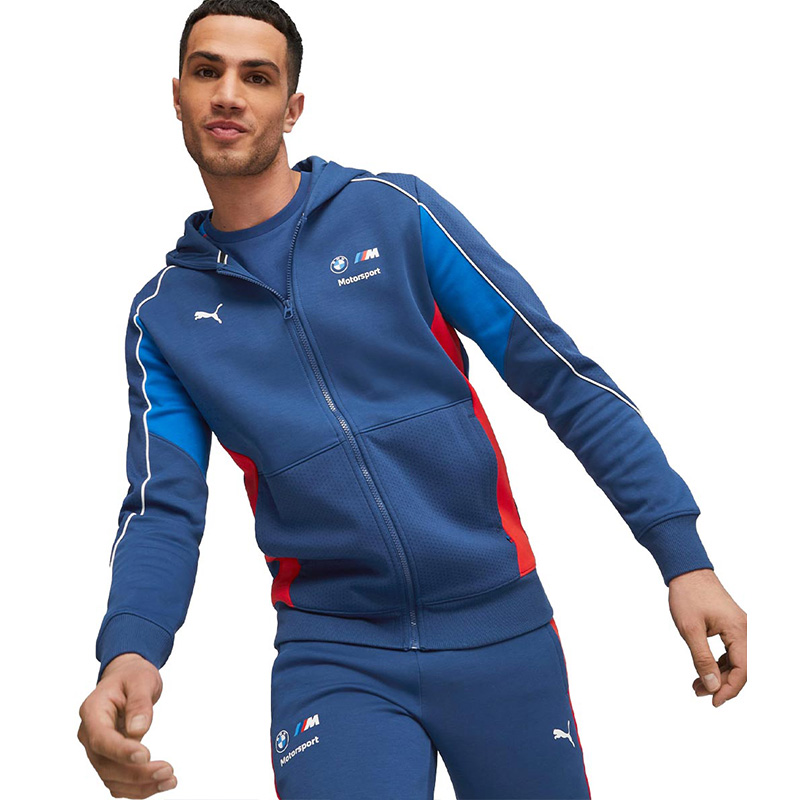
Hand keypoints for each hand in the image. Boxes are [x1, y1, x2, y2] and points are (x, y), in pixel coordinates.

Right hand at [77, 652, 177, 796]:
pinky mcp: (108, 758)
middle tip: (168, 771)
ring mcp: (97, 749)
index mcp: (92, 711)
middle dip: (136, 773)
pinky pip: (118, 780)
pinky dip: (138, 787)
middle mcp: (89, 734)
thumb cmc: (133, 676)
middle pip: (106, 764)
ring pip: (111, 778)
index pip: (101, 738)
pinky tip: (160, 783)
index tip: (146, 756)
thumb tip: (138, 730)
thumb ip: (139, 703)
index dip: (121, 751)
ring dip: (139, 786)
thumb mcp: (141, 679)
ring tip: (170, 780)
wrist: (127, 678)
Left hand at [668, 568, 746, 706]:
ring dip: (718, 675)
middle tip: (699, 693)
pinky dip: (718, 663)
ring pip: (735, 661)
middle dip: (722, 684)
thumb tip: (712, 685)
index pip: (742, 670)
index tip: (713, 701)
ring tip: (697, 686)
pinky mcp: (730, 626)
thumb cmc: (687, 595)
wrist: (686, 571)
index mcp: (739, 631)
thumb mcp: (690, 630)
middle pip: (741, 668)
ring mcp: (738, 627)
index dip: (729, 689)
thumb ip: (702, 658)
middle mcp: (744, 630)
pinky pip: (730, 651)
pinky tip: (703, 670)